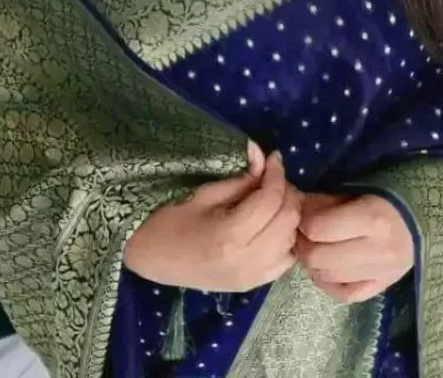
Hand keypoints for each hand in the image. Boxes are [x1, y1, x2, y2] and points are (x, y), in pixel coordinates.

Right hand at [123, 143, 301, 292]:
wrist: (150, 258)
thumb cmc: (170, 220)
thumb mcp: (205, 193)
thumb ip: (240, 178)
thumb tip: (263, 156)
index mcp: (231, 236)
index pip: (271, 200)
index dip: (277, 173)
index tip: (273, 157)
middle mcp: (248, 261)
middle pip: (288, 220)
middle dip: (286, 192)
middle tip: (272, 177)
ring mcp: (252, 278)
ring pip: (292, 241)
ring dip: (288, 216)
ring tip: (272, 199)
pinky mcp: (252, 286)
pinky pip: (285, 261)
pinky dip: (285, 239)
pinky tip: (271, 225)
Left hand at [295, 194, 413, 303]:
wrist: (426, 217)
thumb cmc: (389, 195)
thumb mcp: (358, 188)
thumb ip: (327, 201)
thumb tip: (297, 209)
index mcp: (373, 218)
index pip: (319, 228)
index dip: (304, 221)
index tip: (303, 214)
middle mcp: (378, 250)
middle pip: (319, 258)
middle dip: (304, 244)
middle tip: (304, 234)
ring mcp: (382, 273)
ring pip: (327, 278)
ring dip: (313, 264)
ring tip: (315, 248)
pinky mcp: (384, 286)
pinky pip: (345, 295)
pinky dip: (328, 283)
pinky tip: (325, 269)